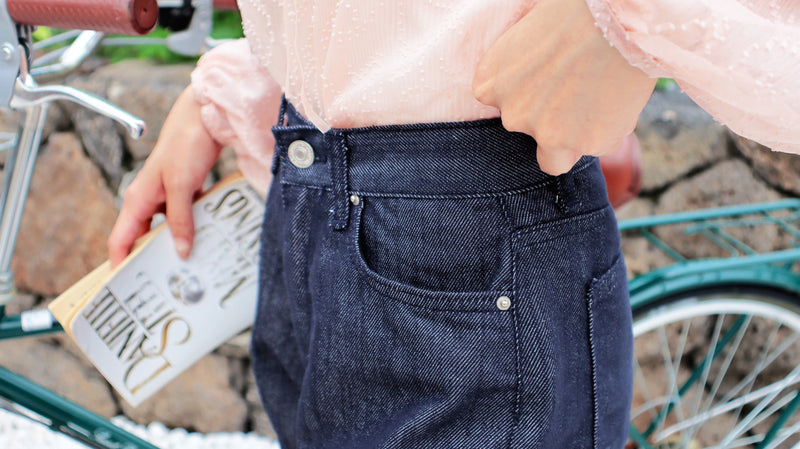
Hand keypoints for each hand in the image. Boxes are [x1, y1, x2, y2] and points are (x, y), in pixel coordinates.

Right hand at [108, 86, 222, 267]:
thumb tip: (181, 250)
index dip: (120, 264)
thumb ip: (181, 219)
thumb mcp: (183, 186)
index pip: (121, 239)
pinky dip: (195, 227)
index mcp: (138, 198)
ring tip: (190, 267)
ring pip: (168, 227)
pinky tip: (208, 240)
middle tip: (164, 283)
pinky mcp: (187, 189)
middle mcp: (149, 198)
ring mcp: (168, 194)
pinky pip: (187, 215)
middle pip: (144, 237)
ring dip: (177, 243)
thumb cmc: (187, 143)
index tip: (126, 288)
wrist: (207, 116)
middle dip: (152, 258)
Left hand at [473, 0, 655, 174]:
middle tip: (580, 87)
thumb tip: (531, 87)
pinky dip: (608, 130)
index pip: (503, 107)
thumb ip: (515, 73)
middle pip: (531, 130)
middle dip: (552, 118)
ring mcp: (547, 134)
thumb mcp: (522, 36)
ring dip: (573, 140)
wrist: (613, 18)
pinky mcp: (586, 144)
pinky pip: (598, 146)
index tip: (547, 83)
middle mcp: (513, 116)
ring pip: (557, 156)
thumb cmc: (571, 13)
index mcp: (490, 86)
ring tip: (597, 103)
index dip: (528, 98)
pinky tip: (618, 99)